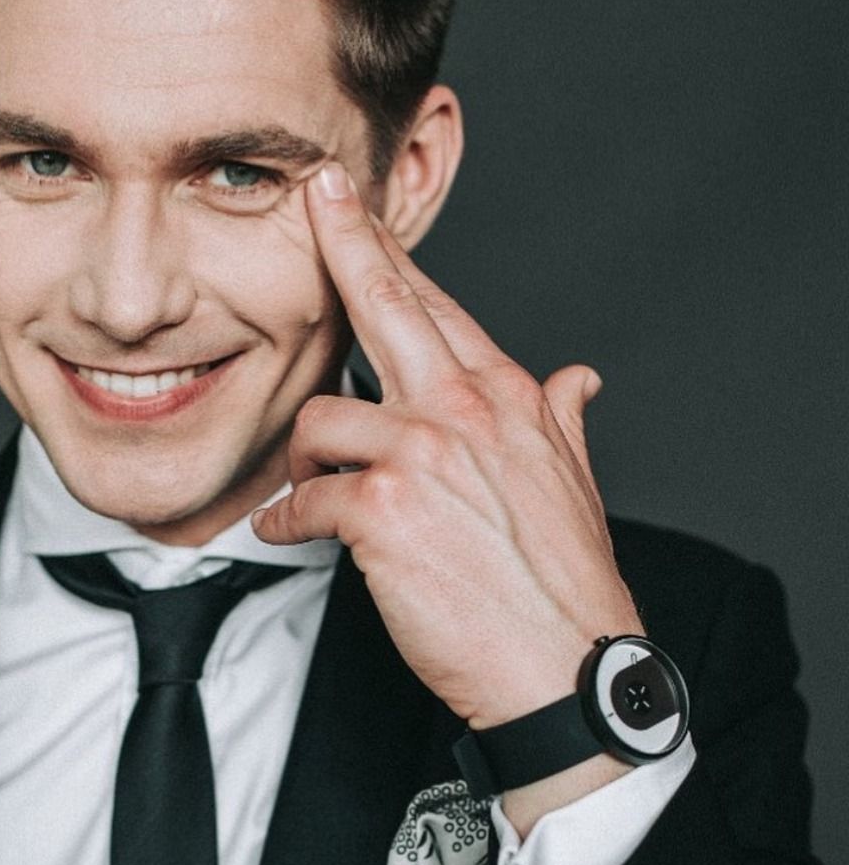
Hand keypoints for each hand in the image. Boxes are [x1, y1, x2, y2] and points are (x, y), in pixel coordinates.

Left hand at [253, 162, 644, 735]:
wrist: (564, 666)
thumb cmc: (562, 581)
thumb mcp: (572, 483)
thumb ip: (562, 418)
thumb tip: (579, 377)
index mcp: (502, 397)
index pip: (434, 303)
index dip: (387, 248)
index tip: (353, 205)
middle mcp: (461, 409)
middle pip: (385, 300)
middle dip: (342, 240)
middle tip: (313, 198)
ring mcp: (420, 453)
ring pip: (320, 418)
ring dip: (303, 458)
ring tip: (310, 489)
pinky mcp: (381, 508)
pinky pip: (301, 499)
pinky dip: (285, 520)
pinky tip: (287, 533)